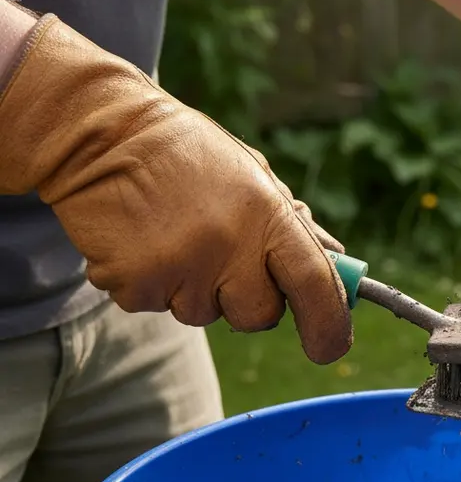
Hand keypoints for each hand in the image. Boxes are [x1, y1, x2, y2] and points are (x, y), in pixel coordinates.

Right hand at [0, 15, 351, 363]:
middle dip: (247, 300)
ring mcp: (181, 265)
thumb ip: (293, 225)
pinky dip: (151, 284)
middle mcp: (229, 243)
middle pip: (258, 316)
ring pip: (203, 314)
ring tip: (173, 234)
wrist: (99, 134)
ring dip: (193, 288)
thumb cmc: (187, 155)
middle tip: (222, 256)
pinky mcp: (134, 283)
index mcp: (268, 214)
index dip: (330, 324)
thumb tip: (340, 266)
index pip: (316, 284)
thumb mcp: (253, 175)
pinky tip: (142, 241)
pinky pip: (157, 307)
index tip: (329, 346)